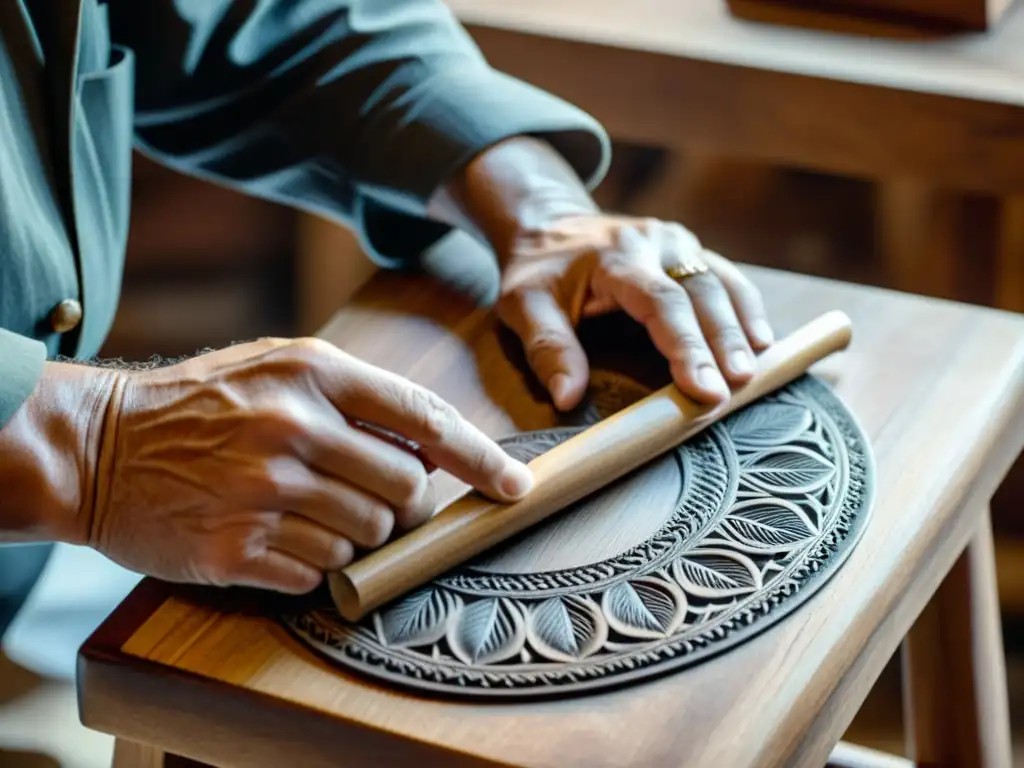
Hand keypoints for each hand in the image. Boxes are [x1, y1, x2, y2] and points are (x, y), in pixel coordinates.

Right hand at [76, 339, 532, 593]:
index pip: (424, 419)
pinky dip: (317, 564)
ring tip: (315, 512)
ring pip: (367, 539)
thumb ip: (357, 397)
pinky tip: (282, 536)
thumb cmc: (202, 403)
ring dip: (360, 537)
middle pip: (405, 492)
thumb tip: (430, 449)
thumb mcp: (279, 367)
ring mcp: (262, 493)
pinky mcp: (235, 549)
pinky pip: (319, 573)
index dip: (481, 459)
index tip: (514, 486)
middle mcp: (292, 430)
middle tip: (380, 503)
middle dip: (407, 507)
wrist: (100, 445)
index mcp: (312, 374)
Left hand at [497, 214, 773, 410]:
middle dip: (722, 342)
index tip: (703, 389)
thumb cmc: (537, 270)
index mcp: (615, 257)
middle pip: (701, 291)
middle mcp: (653, 243)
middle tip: (737, 386)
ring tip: (756, 371)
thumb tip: (567, 398)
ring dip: (742, 326)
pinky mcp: (688, 249)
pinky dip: (746, 309)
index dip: (686, 346)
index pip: (661, 302)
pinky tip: (760, 342)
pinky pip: (726, 277)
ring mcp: (676, 242)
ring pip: (721, 281)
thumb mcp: (523, 306)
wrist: (547, 221)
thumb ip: (547, 349)